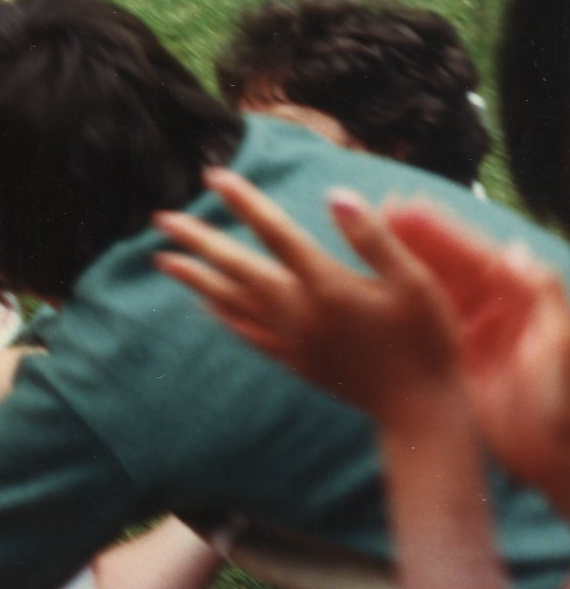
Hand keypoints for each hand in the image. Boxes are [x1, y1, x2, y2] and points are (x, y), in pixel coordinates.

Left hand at [153, 167, 461, 423]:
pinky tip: (203, 303)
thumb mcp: (415, 282)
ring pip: (229, 301)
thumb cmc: (427, 340)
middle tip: (161, 218)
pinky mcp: (292, 360)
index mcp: (327, 285)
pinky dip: (219, 313)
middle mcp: (299, 311)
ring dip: (194, 277)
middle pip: (236, 267)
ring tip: (163, 259)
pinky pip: (243, 332)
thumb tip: (336, 194)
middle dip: (197, 240)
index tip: (213, 177)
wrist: (418, 410)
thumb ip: (373, 238)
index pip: (275, 232)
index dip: (243, 201)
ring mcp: (290, 339)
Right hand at [386, 204, 569, 506]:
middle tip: (374, 214)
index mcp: (520, 299)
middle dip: (412, 238)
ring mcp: (470, 334)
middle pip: (446, 265)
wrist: (555, 460)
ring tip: (365, 243)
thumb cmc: (563, 406)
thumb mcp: (559, 346)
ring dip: (400, 265)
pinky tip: (371, 293)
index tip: (404, 207)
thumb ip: (541, 294)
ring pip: (429, 289)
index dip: (438, 230)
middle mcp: (493, 309)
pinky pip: (420, 324)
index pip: (474, 255)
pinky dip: (397, 304)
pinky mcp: (451, 360)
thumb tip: (512, 249)